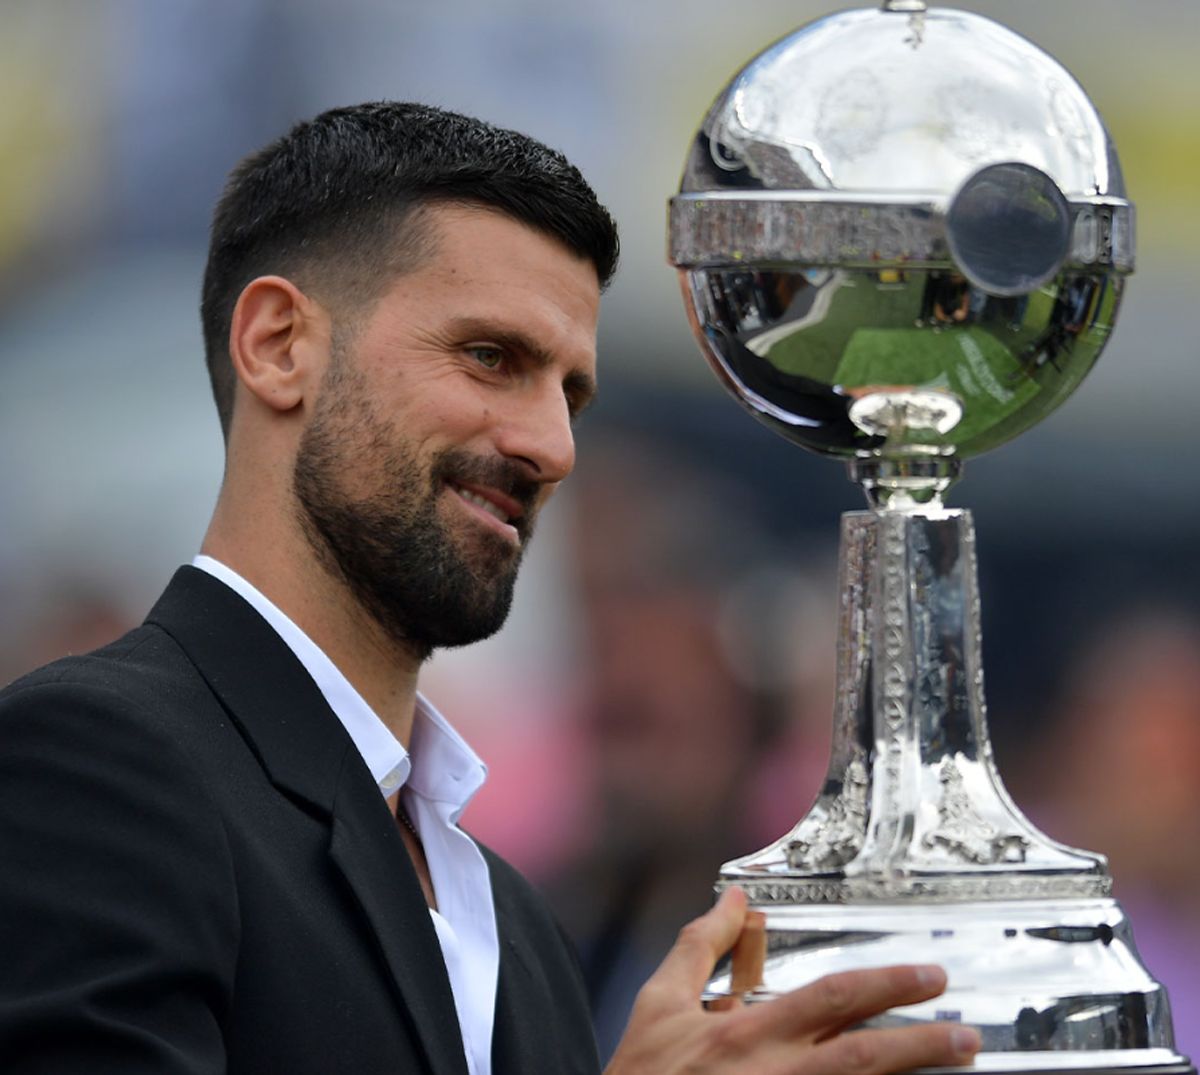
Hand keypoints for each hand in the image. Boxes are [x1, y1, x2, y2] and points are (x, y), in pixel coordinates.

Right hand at [604, 887, 981, 1074]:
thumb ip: (702, 945)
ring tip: (956, 1062)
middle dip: (921, 1042)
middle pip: (863, 1055)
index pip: (833, 1000)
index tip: (927, 975)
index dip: (887, 984)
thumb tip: (736, 898)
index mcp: (748, 1033)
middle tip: (967, 1033)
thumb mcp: (661, 1001)